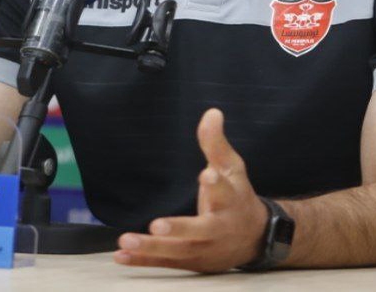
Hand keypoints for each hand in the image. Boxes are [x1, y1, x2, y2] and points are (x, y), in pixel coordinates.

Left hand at [114, 108, 268, 272]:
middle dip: (179, 229)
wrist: (255, 238)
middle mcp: (218, 228)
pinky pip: (166, 264)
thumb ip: (216, 143)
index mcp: (229, 201)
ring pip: (178, 251)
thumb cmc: (237, 197)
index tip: (207, 175)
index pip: (223, 192)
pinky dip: (143, 261)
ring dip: (152, 248)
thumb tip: (211, 112)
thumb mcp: (232, 168)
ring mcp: (204, 249)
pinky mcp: (191, 262)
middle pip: (199, 230)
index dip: (215, 184)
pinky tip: (120, 255)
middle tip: (157, 225)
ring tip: (127, 240)